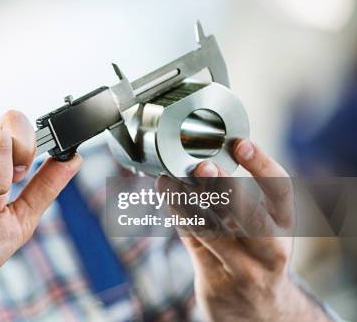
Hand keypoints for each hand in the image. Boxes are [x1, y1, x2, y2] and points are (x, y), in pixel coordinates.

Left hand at [158, 139, 330, 321]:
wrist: (258, 311)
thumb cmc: (254, 255)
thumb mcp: (261, 228)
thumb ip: (238, 197)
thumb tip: (204, 156)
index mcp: (284, 226)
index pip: (280, 191)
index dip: (261, 165)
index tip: (239, 143)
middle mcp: (270, 250)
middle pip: (251, 218)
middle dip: (227, 191)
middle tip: (203, 166)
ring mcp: (244, 269)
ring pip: (213, 231)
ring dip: (187, 200)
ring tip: (170, 176)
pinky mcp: (216, 280)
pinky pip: (192, 240)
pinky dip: (177, 213)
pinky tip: (165, 192)